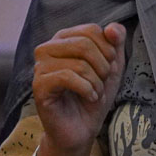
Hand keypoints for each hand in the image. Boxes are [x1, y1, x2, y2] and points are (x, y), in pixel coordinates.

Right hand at [30, 22, 126, 155]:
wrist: (81, 128)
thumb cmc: (94, 94)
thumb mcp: (112, 64)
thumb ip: (116, 41)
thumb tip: (112, 27)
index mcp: (64, 38)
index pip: (91, 30)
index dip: (108, 49)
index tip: (109, 68)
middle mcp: (48, 48)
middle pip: (85, 44)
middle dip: (102, 66)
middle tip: (102, 82)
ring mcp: (40, 66)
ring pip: (79, 63)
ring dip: (96, 82)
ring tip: (94, 93)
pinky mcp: (39, 85)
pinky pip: (67, 77)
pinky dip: (86, 89)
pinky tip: (88, 97)